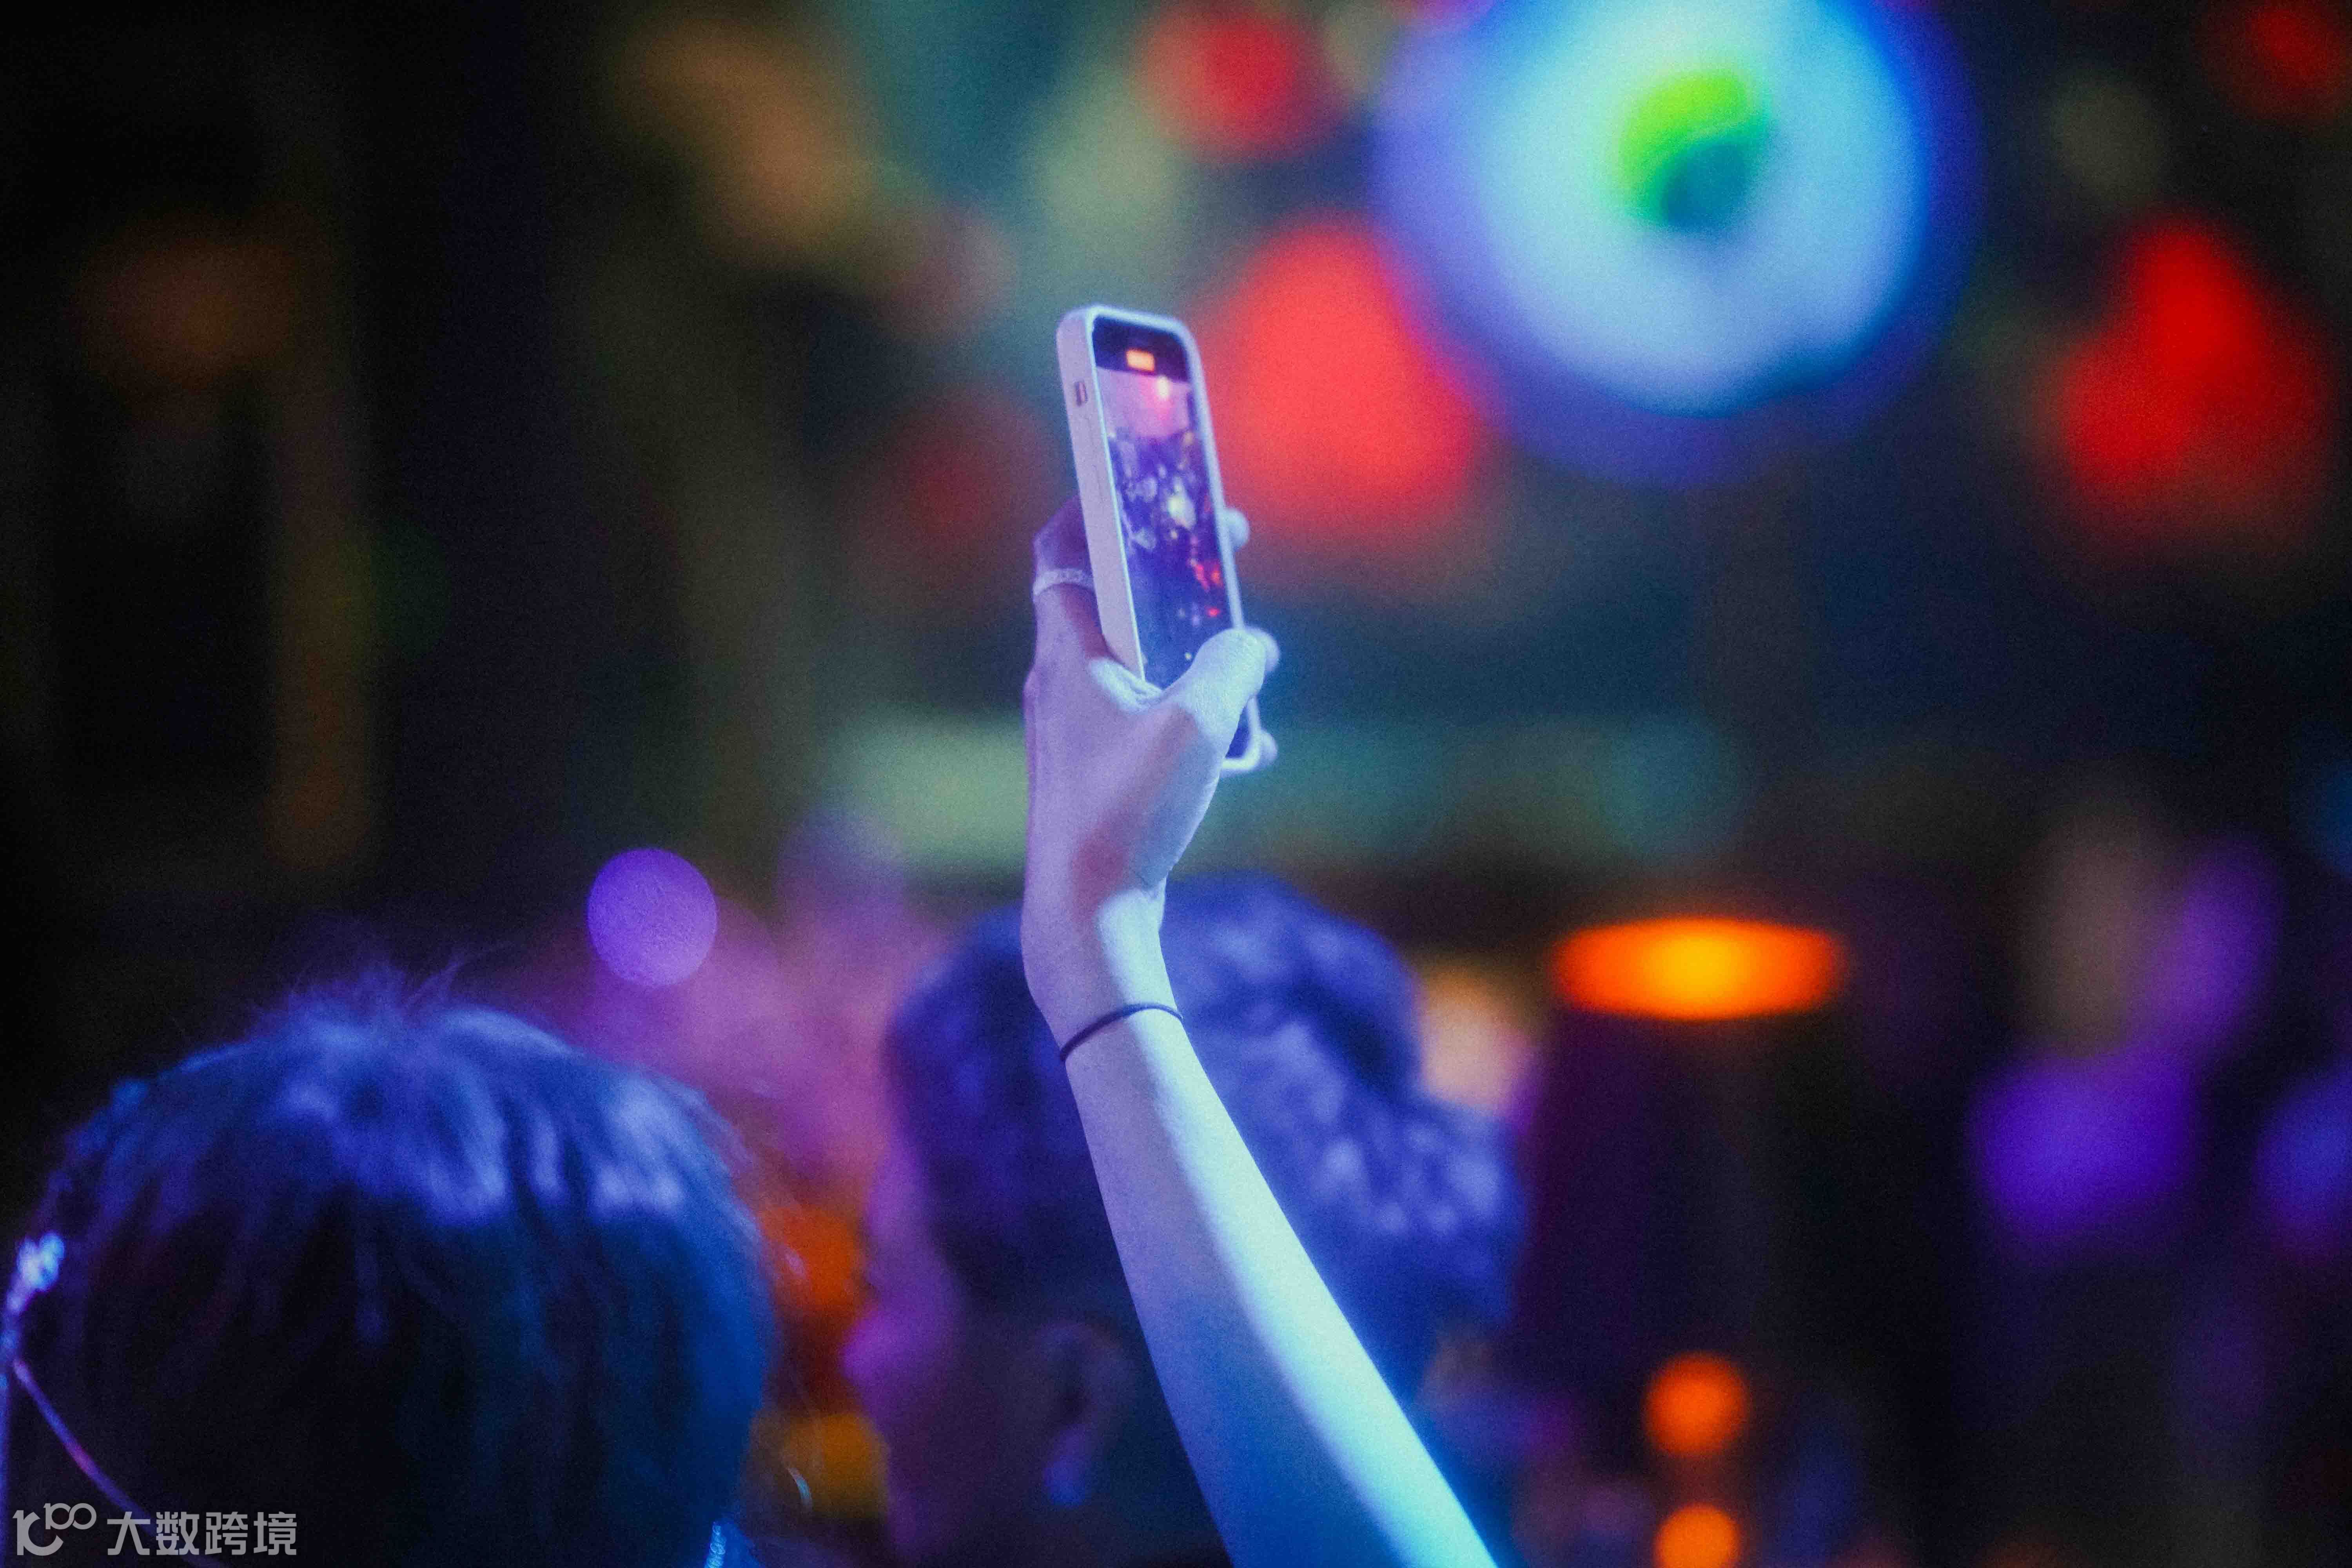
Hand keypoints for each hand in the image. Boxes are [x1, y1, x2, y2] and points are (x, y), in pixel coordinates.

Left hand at [1020, 498, 1276, 1035]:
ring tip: (1239, 653)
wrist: (1086, 913)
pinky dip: (1187, 708)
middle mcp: (1060, 682)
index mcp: (1067, 652)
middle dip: (1166, 572)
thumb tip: (1254, 645)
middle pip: (1107, 597)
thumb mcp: (1199, 725)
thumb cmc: (1126, 813)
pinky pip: (1143, 713)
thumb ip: (1234, 667)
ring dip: (1185, 646)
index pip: (1061, 548)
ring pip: (1131, 658)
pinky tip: (1241, 742)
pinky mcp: (1095, 770)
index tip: (1138, 481)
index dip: (1093, 506)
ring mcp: (1074, 728)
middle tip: (1220, 556)